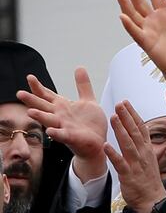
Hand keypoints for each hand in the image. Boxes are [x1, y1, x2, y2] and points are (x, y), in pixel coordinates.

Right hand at [18, 68, 106, 182]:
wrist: (98, 144)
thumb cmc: (91, 124)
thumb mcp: (88, 101)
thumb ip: (83, 86)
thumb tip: (79, 68)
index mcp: (63, 107)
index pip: (47, 95)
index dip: (39, 87)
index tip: (30, 77)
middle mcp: (60, 116)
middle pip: (43, 106)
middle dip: (32, 100)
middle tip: (19, 93)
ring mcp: (64, 127)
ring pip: (49, 120)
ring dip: (40, 116)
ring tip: (30, 112)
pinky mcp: (72, 137)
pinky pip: (62, 135)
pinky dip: (56, 133)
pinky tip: (50, 131)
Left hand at [104, 101, 165, 212]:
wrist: (152, 200)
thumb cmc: (149, 181)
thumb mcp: (149, 160)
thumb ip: (143, 147)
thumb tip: (138, 135)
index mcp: (147, 150)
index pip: (141, 128)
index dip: (133, 114)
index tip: (126, 103)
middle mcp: (143, 154)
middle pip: (135, 132)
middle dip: (127, 117)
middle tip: (119, 104)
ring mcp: (136, 164)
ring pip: (128, 144)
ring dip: (121, 130)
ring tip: (113, 117)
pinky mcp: (129, 175)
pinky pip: (120, 163)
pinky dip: (114, 154)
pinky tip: (106, 146)